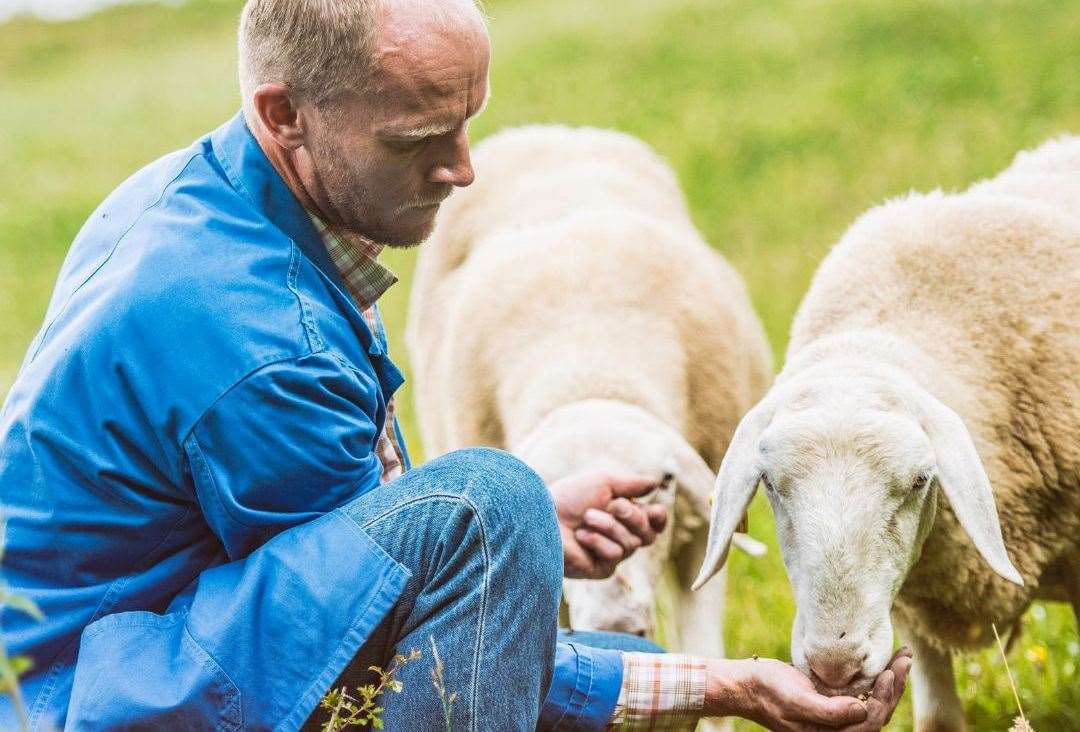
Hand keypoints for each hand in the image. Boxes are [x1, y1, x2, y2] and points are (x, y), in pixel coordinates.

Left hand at [549, 470, 667, 578]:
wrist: (542, 517)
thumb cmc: (569, 497)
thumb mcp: (603, 482)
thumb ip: (631, 484)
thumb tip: (654, 482)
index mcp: (623, 516)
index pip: (654, 523)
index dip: (658, 518)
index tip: (653, 509)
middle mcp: (620, 537)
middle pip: (648, 534)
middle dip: (633, 517)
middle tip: (613, 505)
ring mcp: (611, 555)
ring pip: (631, 545)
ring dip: (609, 526)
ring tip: (586, 518)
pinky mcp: (601, 570)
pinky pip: (615, 555)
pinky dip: (598, 542)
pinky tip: (580, 537)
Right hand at [704, 649, 912, 731]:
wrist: (748, 684)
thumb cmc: (768, 692)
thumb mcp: (796, 700)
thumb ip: (828, 712)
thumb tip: (861, 712)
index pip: (870, 723)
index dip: (884, 698)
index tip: (890, 671)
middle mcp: (837, 729)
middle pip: (878, 713)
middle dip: (895, 686)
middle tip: (905, 658)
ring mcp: (836, 716)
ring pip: (873, 702)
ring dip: (889, 680)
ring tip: (901, 656)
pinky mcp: (833, 702)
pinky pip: (861, 693)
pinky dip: (874, 677)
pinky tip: (881, 661)